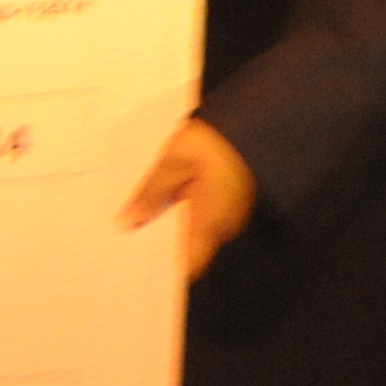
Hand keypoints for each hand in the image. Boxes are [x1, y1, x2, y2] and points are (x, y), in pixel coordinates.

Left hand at [119, 117, 256, 279]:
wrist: (260, 115)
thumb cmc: (215, 141)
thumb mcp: (173, 163)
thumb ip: (151, 194)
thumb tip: (128, 222)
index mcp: (211, 223)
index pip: (189, 265)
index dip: (165, 270)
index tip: (137, 265)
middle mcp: (225, 225)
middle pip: (190, 247)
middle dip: (161, 242)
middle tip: (125, 237)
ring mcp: (232, 211)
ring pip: (196, 228)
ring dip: (171, 223)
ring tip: (136, 217)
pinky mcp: (233, 197)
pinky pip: (205, 212)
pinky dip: (184, 209)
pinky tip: (161, 199)